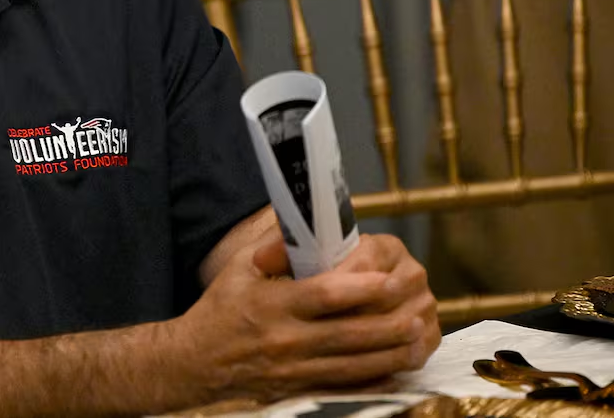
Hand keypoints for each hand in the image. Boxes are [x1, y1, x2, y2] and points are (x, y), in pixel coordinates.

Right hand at [173, 226, 439, 402]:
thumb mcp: (238, 269)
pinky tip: (396, 367)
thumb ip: (273, 247)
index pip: (325, 295)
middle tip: (419, 308)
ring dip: (391, 352)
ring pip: (355, 365)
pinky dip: (375, 379)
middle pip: (350, 334)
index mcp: (272, 305)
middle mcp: (287, 340)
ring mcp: (296, 371)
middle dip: (389, 322)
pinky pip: (346, 387)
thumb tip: (304, 223)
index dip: (362, 288)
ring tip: (418, 335)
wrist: (194, 362)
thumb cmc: (219, 309)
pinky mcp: (300, 390)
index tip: (389, 278)